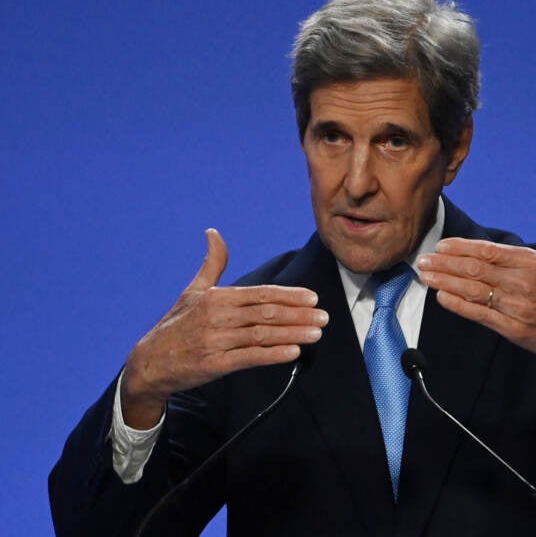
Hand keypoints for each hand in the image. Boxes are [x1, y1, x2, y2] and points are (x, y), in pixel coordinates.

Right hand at [121, 229, 327, 427]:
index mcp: (217, 297)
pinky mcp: (215, 364)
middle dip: (298, 315)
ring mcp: (216, 341)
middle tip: (324, 317)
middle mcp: (218, 317)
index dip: (289, 295)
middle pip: (266, 313)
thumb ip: (212, 264)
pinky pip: (249, 358)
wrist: (149, 362)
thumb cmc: (176, 324)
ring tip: (316, 334)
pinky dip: (273, 355)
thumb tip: (213, 232)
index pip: (261, 294)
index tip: (312, 298)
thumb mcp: (193, 291)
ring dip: (292, 334)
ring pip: (262, 335)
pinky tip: (293, 352)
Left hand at [417, 188, 535, 388]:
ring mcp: (517, 308)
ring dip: (445, 282)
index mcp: (535, 263)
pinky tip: (442, 297)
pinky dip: (458, 305)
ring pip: (473, 291)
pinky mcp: (514, 329)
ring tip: (424, 276)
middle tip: (423, 259)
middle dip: (445, 264)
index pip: (489, 252)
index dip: (462, 248)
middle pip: (475, 270)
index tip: (442, 245)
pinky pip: (480, 315)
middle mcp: (523, 284)